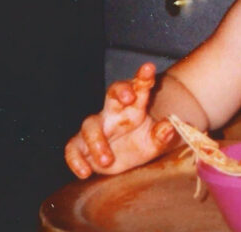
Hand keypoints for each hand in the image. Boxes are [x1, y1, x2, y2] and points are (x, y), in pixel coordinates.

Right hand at [64, 62, 175, 178]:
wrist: (128, 163)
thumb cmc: (142, 144)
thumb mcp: (157, 142)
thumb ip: (163, 135)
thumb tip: (168, 126)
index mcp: (134, 107)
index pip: (138, 87)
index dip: (143, 77)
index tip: (149, 68)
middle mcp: (114, 113)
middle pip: (112, 93)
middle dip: (120, 91)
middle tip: (130, 96)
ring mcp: (96, 129)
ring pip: (89, 125)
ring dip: (97, 141)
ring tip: (108, 160)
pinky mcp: (82, 146)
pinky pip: (73, 149)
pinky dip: (75, 160)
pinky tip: (85, 172)